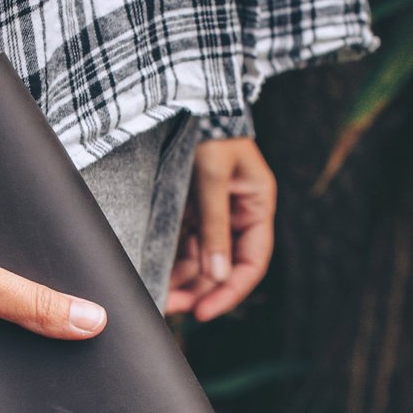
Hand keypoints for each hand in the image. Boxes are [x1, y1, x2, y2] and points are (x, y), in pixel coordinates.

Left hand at [166, 137, 275, 320]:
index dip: (230, 291)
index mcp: (256, 207)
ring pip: (201, 260)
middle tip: (172, 307)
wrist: (184, 100)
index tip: (205, 312)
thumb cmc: (208, 132)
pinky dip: (172, 262)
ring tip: (160, 296)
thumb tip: (218, 275)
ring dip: (183, 281)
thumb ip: (215, 226)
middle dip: (200, 290)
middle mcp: (236, 216)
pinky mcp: (189, 211)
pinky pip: (183, 246)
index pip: (251, 262)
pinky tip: (156, 275)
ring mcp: (212, 215)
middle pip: (223, 267)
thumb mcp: (213, 177)